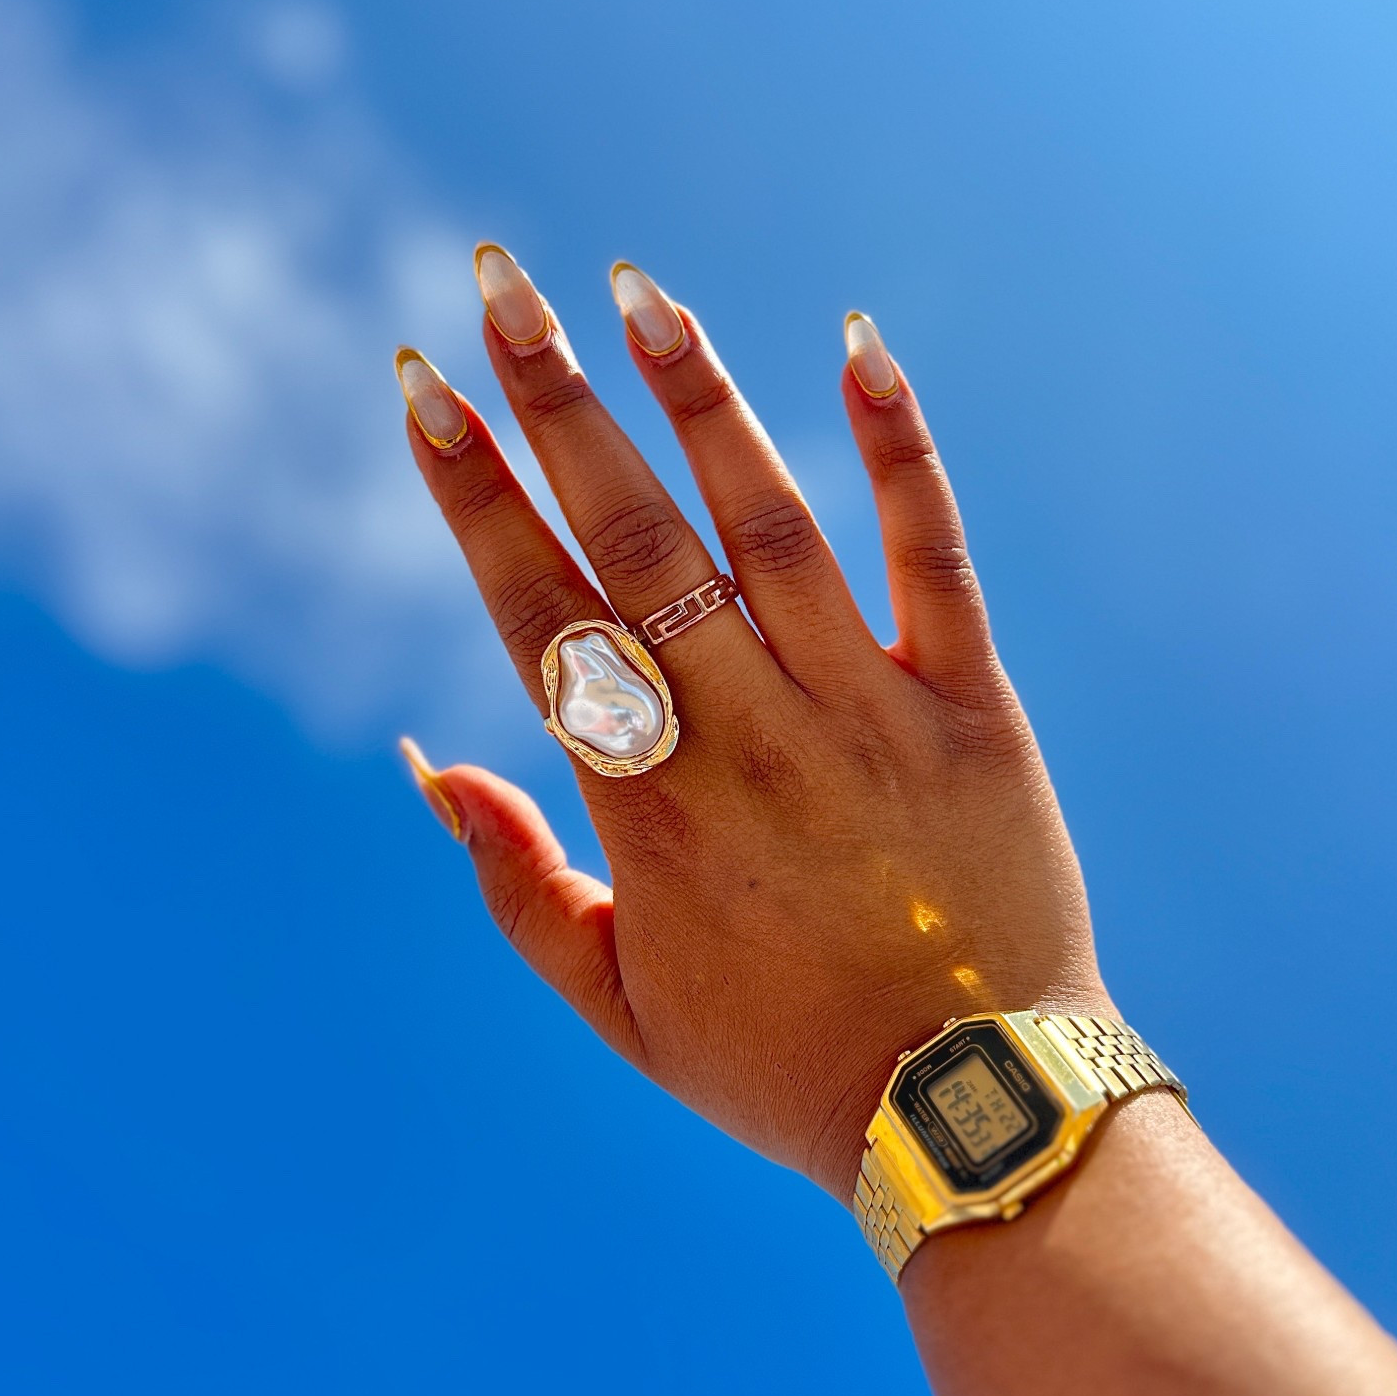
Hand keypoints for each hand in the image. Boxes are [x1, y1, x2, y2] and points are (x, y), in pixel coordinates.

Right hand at [397, 250, 1104, 1202]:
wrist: (971, 1112)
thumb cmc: (781, 1064)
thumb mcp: (615, 1006)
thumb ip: (514, 884)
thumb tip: (426, 762)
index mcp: (646, 805)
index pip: (538, 611)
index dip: (473, 493)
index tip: (423, 389)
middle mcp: (745, 735)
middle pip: (632, 540)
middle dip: (553, 404)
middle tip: (497, 283)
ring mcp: (864, 709)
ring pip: (767, 525)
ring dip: (695, 399)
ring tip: (635, 290)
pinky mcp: (972, 706)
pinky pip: (931, 555)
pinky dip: (898, 447)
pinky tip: (857, 341)